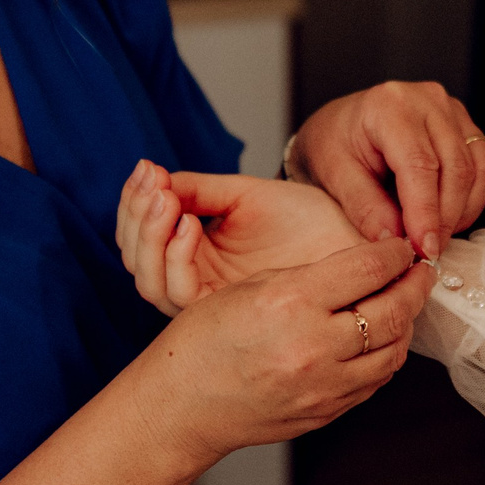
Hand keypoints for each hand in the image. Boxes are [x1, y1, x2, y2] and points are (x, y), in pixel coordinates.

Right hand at [117, 160, 363, 315]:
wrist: (349, 242)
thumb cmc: (307, 221)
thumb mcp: (247, 197)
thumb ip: (203, 189)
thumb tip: (153, 175)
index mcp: (197, 256)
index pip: (143, 236)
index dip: (135, 203)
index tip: (145, 170)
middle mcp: (198, 283)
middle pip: (138, 262)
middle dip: (137, 218)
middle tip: (152, 183)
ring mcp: (211, 302)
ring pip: (152, 282)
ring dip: (151, 235)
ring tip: (167, 200)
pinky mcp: (229, 314)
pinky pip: (181, 295)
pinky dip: (176, 257)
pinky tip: (188, 224)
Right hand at [136, 235, 434, 469]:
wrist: (182, 406)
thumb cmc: (202, 342)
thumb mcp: (250, 287)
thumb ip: (309, 278)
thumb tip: (361, 267)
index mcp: (290, 301)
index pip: (370, 268)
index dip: (397, 253)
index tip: (403, 247)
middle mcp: (313, 345)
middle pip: (394, 310)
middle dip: (416, 286)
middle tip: (422, 273)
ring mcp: (323, 385)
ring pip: (393, 351)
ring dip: (406, 324)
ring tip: (405, 305)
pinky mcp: (325, 412)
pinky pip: (373, 382)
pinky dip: (385, 357)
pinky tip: (380, 341)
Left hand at [287, 81, 484, 260]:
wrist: (341, 127)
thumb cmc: (334, 144)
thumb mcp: (333, 174)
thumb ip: (364, 207)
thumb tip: (395, 240)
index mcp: (390, 105)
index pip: (420, 164)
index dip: (426, 211)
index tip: (423, 248)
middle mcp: (428, 100)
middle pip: (455, 168)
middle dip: (444, 219)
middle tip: (427, 252)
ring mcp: (452, 111)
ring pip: (477, 170)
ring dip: (461, 212)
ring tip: (433, 236)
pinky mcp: (466, 127)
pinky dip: (471, 200)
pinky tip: (447, 218)